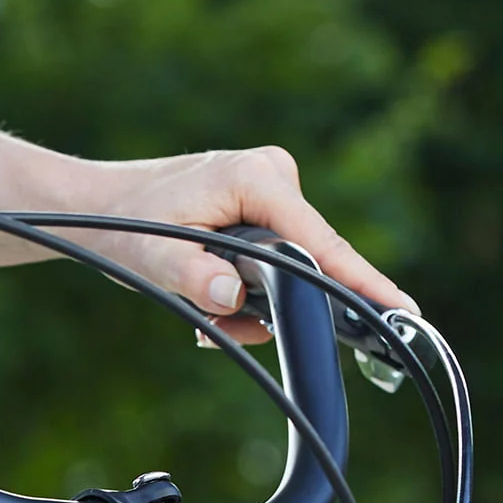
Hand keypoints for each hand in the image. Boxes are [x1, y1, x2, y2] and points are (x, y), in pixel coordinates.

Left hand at [85, 147, 411, 343]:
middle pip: (309, 257)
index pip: (321, 241)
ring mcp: (271, 185)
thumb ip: (191, 278)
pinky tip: (216, 297)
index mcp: (256, 179)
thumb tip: (230, 295)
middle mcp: (273, 174)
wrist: (99, 204)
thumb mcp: (150, 260)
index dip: (360, 281)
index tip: (402, 308)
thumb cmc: (123, 226)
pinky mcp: (263, 201)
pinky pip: (279, 255)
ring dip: (258, 300)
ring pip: (292, 263)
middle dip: (280, 304)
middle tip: (227, 328)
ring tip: (208, 313)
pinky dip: (253, 285)